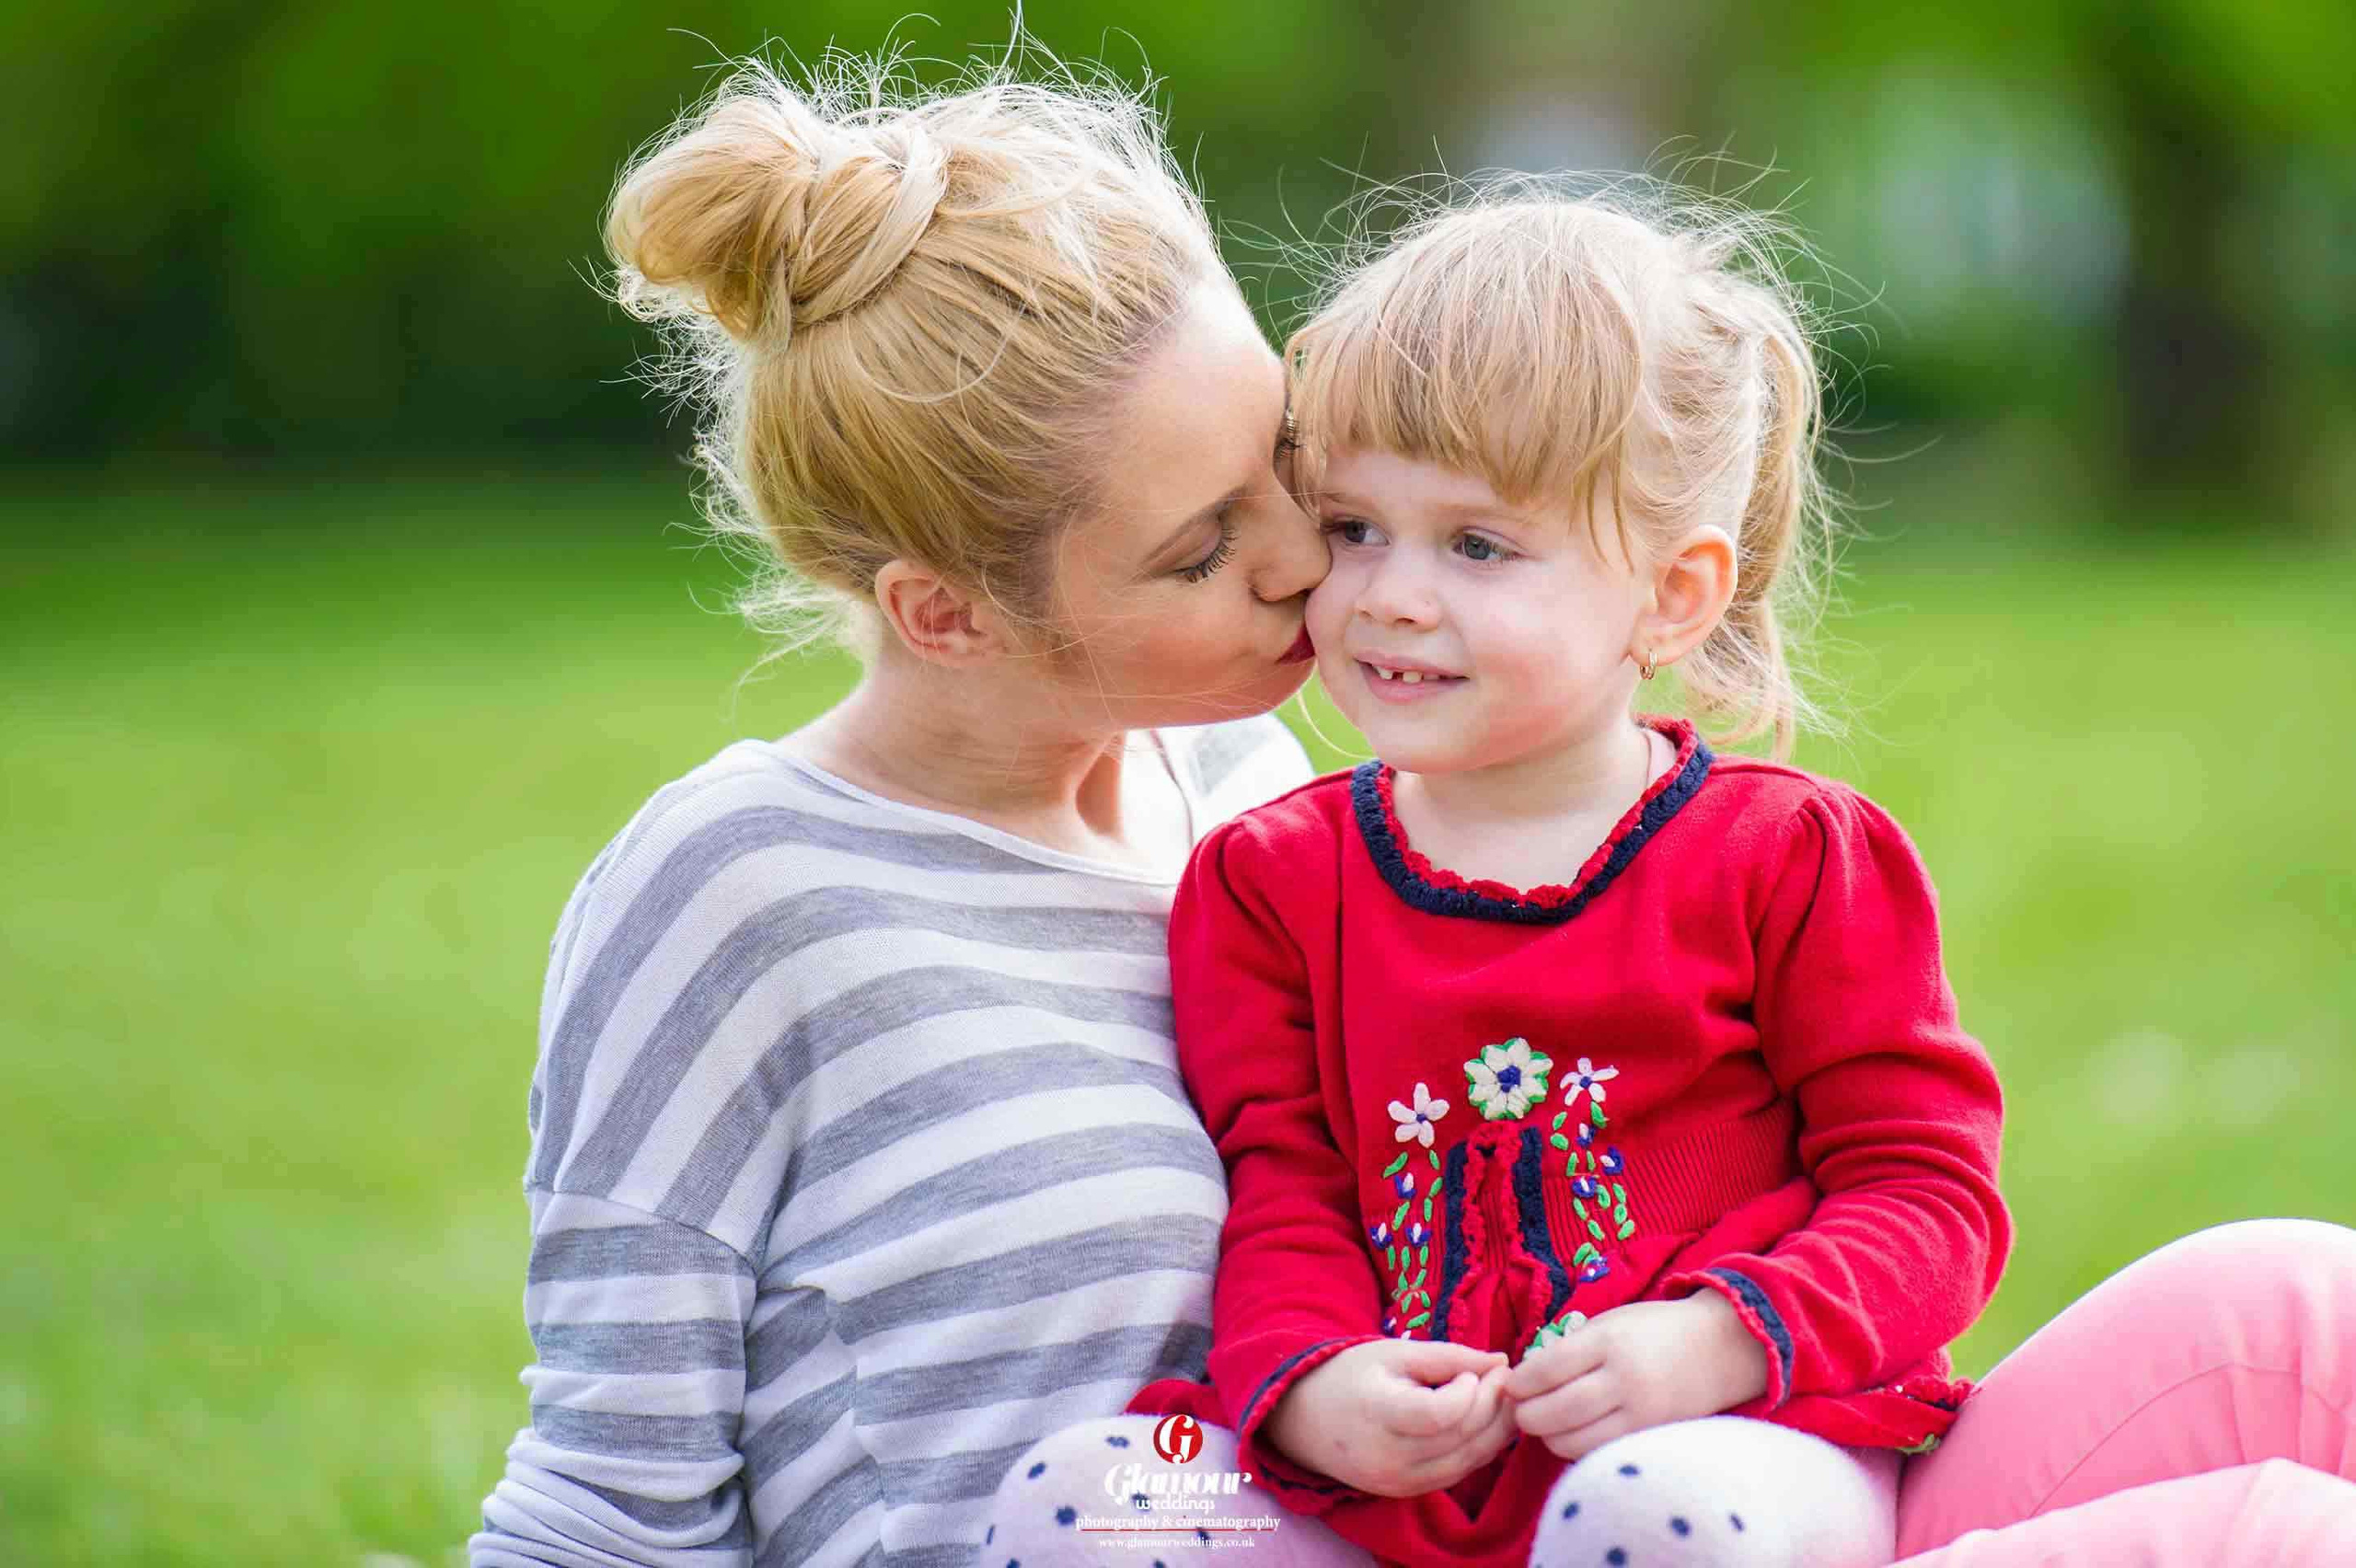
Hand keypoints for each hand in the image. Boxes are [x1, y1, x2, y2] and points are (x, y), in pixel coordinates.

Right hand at [1264, 1339, 1517, 1496]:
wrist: (1306, 1418)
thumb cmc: (1350, 1375)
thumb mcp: (1394, 1353)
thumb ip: (1449, 1356)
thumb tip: (1501, 1361)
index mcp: (1378, 1413)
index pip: (1439, 1414)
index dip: (1469, 1392)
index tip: (1472, 1371)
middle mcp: (1388, 1457)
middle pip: (1461, 1437)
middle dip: (1494, 1405)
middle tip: (1504, 1376)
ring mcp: (1398, 1481)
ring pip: (1468, 1461)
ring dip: (1496, 1429)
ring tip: (1502, 1397)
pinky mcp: (1406, 1492)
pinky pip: (1457, 1473)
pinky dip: (1479, 1448)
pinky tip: (1485, 1422)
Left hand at [1503, 1294, 1770, 1461]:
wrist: (1720, 1348)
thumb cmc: (1655, 1330)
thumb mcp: (1612, 1321)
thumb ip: (1571, 1347)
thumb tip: (1526, 1376)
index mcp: (1609, 1342)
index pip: (1548, 1369)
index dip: (1521, 1382)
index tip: (1511, 1384)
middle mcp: (1624, 1380)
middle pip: (1556, 1411)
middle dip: (1527, 1415)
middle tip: (1520, 1409)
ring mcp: (1640, 1414)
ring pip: (1574, 1440)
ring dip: (1548, 1436)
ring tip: (1544, 1422)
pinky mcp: (1650, 1437)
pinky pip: (1599, 1451)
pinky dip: (1576, 1447)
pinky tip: (1571, 1432)